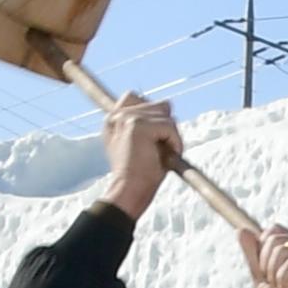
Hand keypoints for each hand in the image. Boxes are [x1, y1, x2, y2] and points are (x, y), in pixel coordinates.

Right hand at [98, 94, 183, 220]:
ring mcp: (127, 118)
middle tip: (159, 150)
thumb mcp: (139, 144)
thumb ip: (147, 123)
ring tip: (160, 155)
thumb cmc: (138, 174)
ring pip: (166, 116)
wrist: (129, 191)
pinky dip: (175, 143)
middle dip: (166, 127)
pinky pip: (170, 127)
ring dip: (171, 137)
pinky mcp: (138, 125)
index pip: (135, 96)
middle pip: (158, 105)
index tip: (154, 136)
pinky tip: (165, 157)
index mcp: (113, 119)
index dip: (153, 113)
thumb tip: (168, 104)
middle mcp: (117, 115)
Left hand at [240, 226, 287, 287]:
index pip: (273, 231)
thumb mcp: (263, 278)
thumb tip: (241, 230)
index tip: (271, 275)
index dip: (263, 252)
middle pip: (274, 238)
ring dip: (275, 276)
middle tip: (279, 285)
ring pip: (281, 250)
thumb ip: (253, 255)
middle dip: (267, 265)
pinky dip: (283, 281)